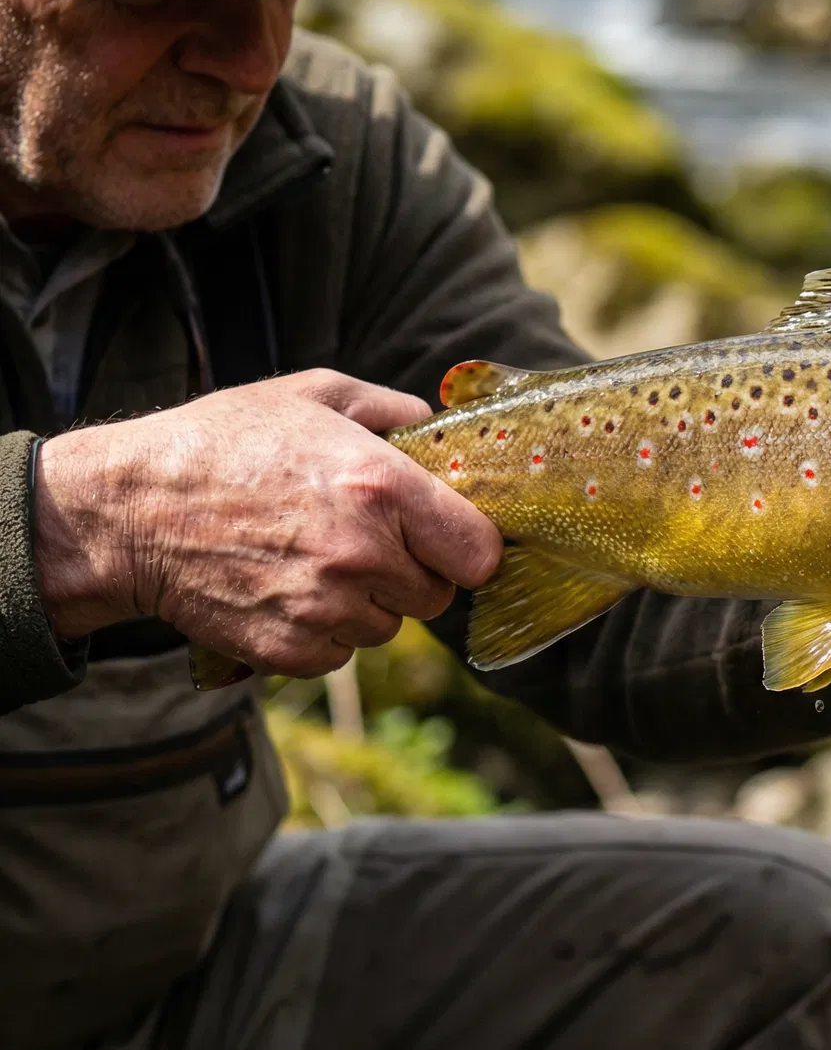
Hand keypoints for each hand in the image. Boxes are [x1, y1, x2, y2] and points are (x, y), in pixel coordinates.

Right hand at [33, 369, 501, 676]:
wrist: (130, 511)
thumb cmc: (223, 442)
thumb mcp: (313, 395)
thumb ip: (391, 409)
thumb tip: (438, 427)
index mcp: (384, 488)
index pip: (480, 553)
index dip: (468, 547)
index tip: (447, 538)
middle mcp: (363, 554)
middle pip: (439, 594)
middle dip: (414, 572)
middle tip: (367, 542)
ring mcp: (326, 608)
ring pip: (389, 627)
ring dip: (367, 604)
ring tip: (314, 561)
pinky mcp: (291, 649)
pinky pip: (341, 654)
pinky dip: (325, 632)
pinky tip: (287, 590)